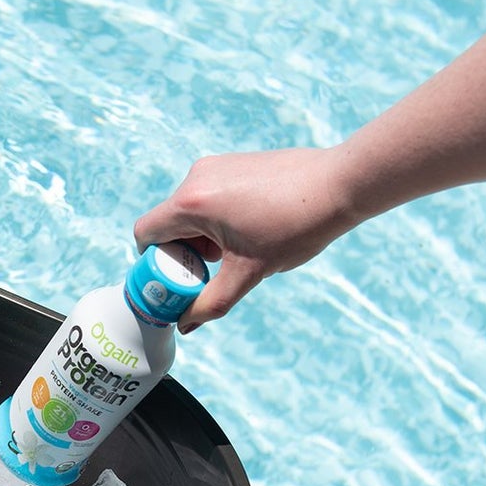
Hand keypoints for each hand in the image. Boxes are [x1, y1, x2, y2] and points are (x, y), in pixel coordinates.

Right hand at [133, 147, 363, 330]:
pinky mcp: (234, 162)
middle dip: (185, 252)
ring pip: (191, 210)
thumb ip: (212, 301)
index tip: (178, 279)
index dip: (153, 263)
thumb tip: (185, 324)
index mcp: (192, 203)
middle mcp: (197, 178)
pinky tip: (252, 230)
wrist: (339, 185)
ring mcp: (216, 166)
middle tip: (215, 270)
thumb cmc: (296, 225)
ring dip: (203, 236)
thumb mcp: (250, 271)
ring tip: (240, 250)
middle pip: (169, 223)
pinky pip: (210, 195)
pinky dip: (218, 217)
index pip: (146, 233)